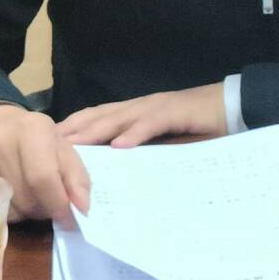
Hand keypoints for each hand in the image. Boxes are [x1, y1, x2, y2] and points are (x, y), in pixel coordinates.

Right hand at [0, 104, 90, 223]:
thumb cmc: (34, 139)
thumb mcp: (61, 147)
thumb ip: (77, 176)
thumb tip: (82, 208)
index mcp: (33, 128)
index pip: (44, 177)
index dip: (59, 204)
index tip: (70, 219)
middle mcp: (0, 139)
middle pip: (27, 198)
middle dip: (44, 209)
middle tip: (48, 203)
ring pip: (9, 208)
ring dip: (25, 212)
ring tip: (28, 195)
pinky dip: (6, 211)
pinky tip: (10, 196)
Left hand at [55, 83, 227, 147]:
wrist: (231, 106)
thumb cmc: (198, 127)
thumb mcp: (164, 143)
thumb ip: (142, 153)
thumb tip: (116, 173)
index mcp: (135, 113)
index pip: (97, 118)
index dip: (74, 129)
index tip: (48, 144)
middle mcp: (140, 107)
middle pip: (99, 116)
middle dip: (73, 130)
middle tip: (47, 146)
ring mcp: (156, 107)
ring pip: (119, 118)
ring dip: (94, 131)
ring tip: (72, 145)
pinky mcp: (175, 112)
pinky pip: (151, 123)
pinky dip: (134, 134)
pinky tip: (119, 146)